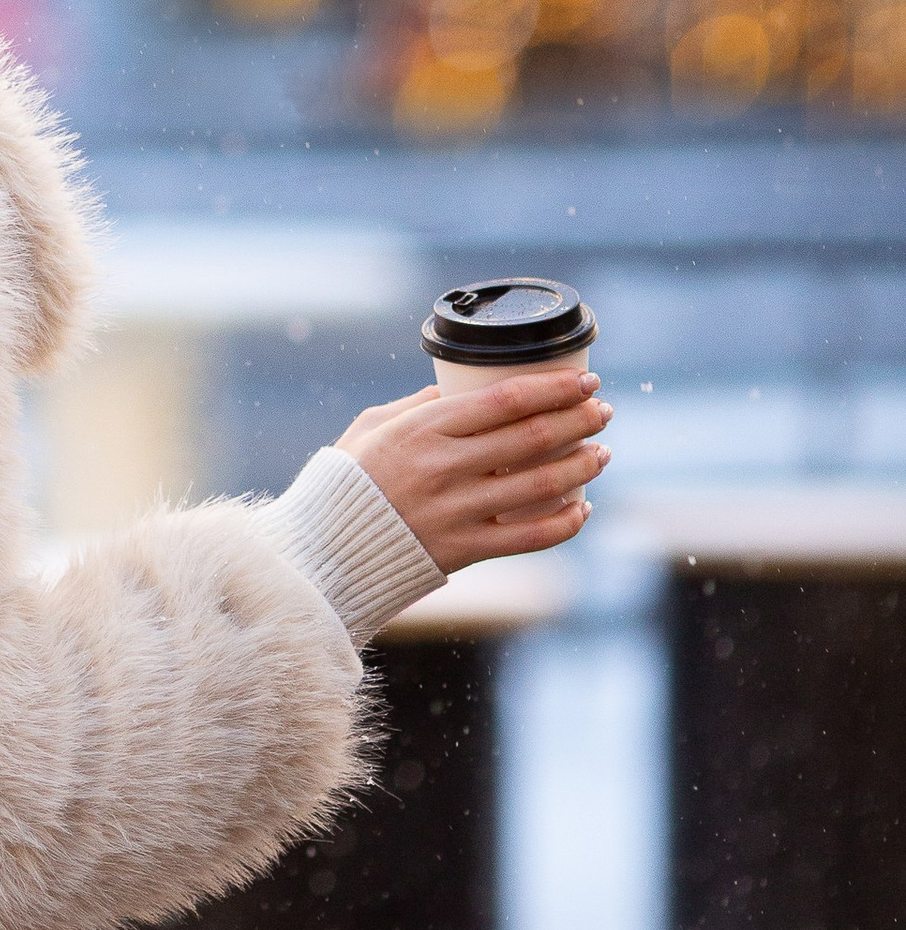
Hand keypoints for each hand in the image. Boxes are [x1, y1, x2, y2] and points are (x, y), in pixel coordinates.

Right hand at [339, 367, 609, 573]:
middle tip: (603, 412)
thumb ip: (418, 406)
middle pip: (532, 437)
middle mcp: (445, 465)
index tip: (585, 380)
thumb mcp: (372, 426)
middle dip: (579, 420)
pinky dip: (564, 524)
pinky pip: (529, 537)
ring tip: (602, 453)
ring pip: (540, 485)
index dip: (555, 388)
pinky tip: (582, 509)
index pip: (507, 399)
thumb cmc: (349, 480)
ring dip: (582, 466)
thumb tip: (459, 389)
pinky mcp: (464, 549)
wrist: (327, 547)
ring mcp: (458, 509)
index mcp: (425, 427)